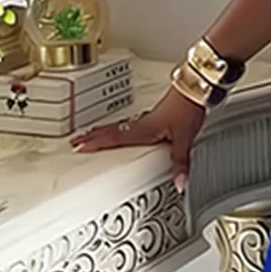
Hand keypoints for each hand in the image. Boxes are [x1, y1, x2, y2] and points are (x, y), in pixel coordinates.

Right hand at [72, 87, 205, 190]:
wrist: (195, 88)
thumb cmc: (187, 108)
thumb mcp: (184, 138)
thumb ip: (180, 162)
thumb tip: (179, 182)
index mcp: (143, 130)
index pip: (115, 138)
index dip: (97, 143)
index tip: (80, 146)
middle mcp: (142, 123)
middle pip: (111, 130)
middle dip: (92, 136)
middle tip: (76, 140)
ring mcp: (146, 119)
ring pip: (118, 125)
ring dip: (102, 130)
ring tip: (91, 134)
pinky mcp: (154, 115)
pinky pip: (128, 123)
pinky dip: (118, 127)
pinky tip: (122, 128)